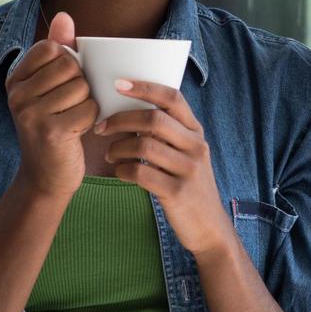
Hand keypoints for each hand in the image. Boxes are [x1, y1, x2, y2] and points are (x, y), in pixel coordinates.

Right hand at [4, 11, 97, 204]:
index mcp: (15, 78)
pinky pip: (87, 109)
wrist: (46, 177)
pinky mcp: (49, 131)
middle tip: (69, 106)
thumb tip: (64, 15)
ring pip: (81, 87)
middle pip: (69, 66)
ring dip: (86, 103)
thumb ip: (58, 49)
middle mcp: (16, 94)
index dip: (68, 63)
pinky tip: (77, 132)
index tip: (61, 86)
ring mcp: (29, 112)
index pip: (52, 48)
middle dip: (80, 84)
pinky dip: (90, 119)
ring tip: (72, 119)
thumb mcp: (51, 87)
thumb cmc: (54, 126)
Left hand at [94, 80, 234, 259]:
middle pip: (153, 119)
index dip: (144, 87)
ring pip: (143, 146)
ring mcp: (188, 169)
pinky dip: (122, 170)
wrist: (209, 228)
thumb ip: (167, 135)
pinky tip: (119, 173)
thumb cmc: (188, 186)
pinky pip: (140, 173)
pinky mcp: (177, 192)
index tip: (118, 83)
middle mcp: (195, 146)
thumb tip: (129, 113)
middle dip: (120, 119)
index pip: (172, 98)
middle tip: (101, 127)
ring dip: (118, 148)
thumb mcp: (186, 155)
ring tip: (109, 155)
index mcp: (196, 132)